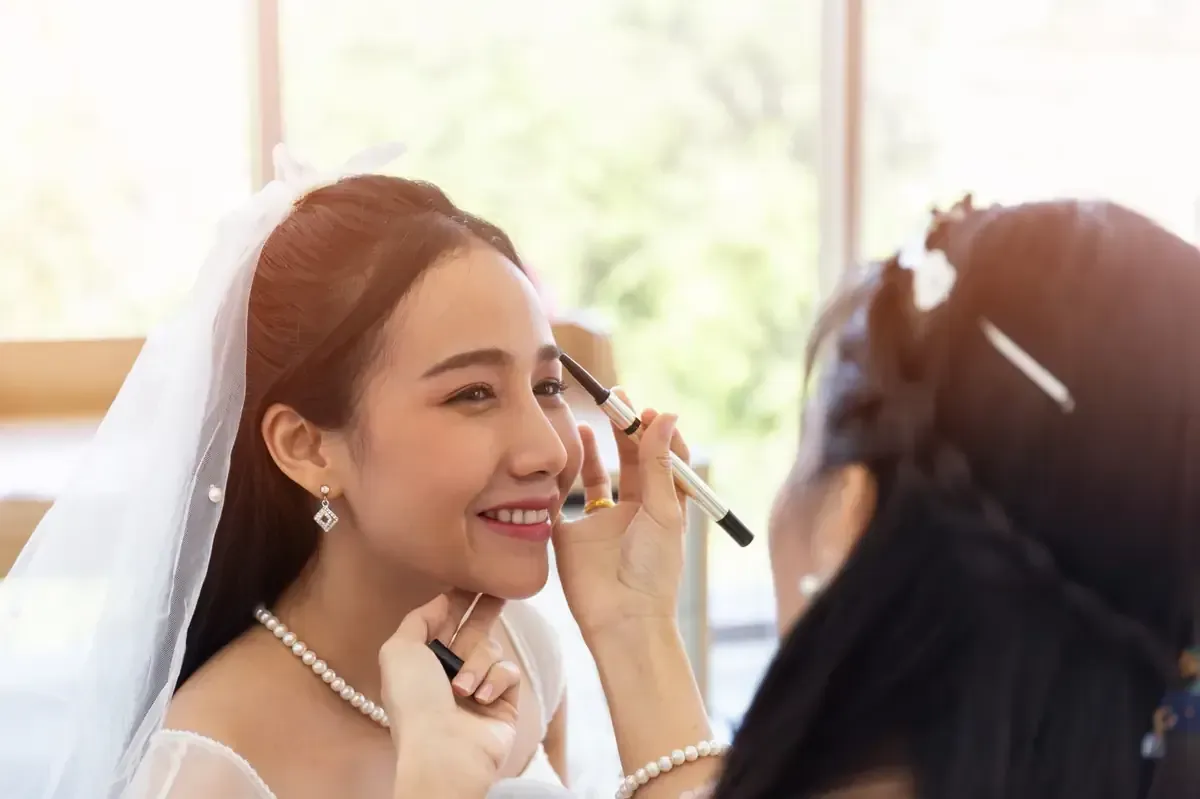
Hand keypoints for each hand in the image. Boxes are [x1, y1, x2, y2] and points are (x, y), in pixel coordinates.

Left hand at [380, 591, 520, 795]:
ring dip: (477, 663)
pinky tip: (483, 698)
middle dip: (486, 607)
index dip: (458, 597)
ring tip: (463, 689)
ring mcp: (480, 686)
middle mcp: (451, 670)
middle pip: (475, 627)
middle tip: (501, 588)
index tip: (474, 576)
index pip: (446, 618)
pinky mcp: (505, 701)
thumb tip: (441, 600)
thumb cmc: (415, 701)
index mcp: (423, 658)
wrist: (443, 749)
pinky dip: (496, 681)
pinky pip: (509, 671)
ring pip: (491, 648)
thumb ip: (418, 619)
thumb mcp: (398, 651)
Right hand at [553, 396, 690, 639]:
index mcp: (661, 507)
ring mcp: (600, 523)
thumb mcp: (662, 511)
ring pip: (594, 477)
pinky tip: (561, 456)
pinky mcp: (570, 536)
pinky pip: (562, 502)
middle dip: (623, 430)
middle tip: (615, 400)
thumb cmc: (653, 569)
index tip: (646, 410)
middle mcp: (632, 512)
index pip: (662, 459)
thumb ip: (658, 463)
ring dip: (591, 449)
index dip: (655, 433)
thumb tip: (664, 414)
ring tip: (586, 422)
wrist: (622, 617)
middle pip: (628, 461)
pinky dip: (561, 478)